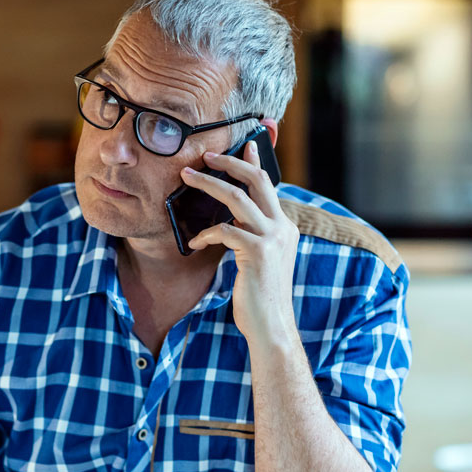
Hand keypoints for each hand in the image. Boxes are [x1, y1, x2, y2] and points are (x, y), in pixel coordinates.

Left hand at [182, 141, 300, 347]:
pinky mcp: (258, 252)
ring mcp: (273, 239)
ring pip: (236, 198)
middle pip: (256, 181)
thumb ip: (252, 235)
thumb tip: (233, 219)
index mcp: (285, 227)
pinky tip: (194, 244)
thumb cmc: (260, 296)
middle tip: (204, 156)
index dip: (255, 163)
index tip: (245, 146)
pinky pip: (224, 231)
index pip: (269, 186)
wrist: (271, 326)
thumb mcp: (260, 260)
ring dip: (208, 185)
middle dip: (229, 163)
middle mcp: (283, 228)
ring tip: (187, 178)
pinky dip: (205, 234)